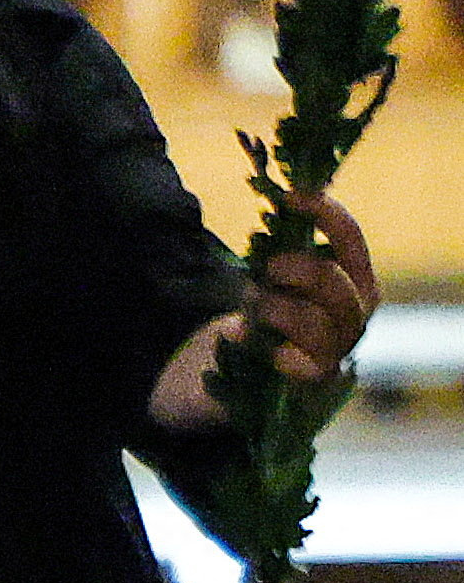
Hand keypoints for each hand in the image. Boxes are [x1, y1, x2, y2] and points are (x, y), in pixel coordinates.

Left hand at [160, 193, 382, 435]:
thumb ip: (281, 251)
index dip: (326, 214)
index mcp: (351, 283)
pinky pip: (304, 365)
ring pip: (318, 324)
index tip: (290, 196)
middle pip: (338, 284)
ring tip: (250, 306)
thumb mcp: (268, 280)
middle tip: (267, 269)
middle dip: (298, 270)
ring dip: (276, 308)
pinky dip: (274, 350)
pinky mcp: (312, 385)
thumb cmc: (257, 321)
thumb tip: (280, 202)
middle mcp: (353, 317)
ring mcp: (336, 353)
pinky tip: (245, 338)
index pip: (350, 241)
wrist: (228, 380)